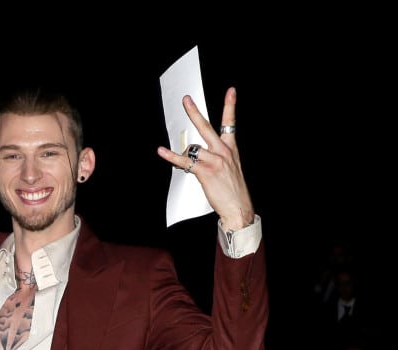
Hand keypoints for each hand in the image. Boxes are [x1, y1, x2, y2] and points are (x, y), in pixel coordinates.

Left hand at [157, 87, 253, 230]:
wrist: (238, 207)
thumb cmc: (233, 190)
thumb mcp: (231, 167)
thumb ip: (218, 156)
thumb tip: (195, 152)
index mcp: (231, 149)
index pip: (230, 123)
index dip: (230, 106)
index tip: (231, 91)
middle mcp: (223, 151)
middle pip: (206, 127)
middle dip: (194, 112)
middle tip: (186, 99)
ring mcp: (214, 160)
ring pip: (192, 147)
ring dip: (184, 154)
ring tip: (180, 160)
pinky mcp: (205, 171)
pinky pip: (184, 161)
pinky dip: (171, 157)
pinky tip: (161, 151)